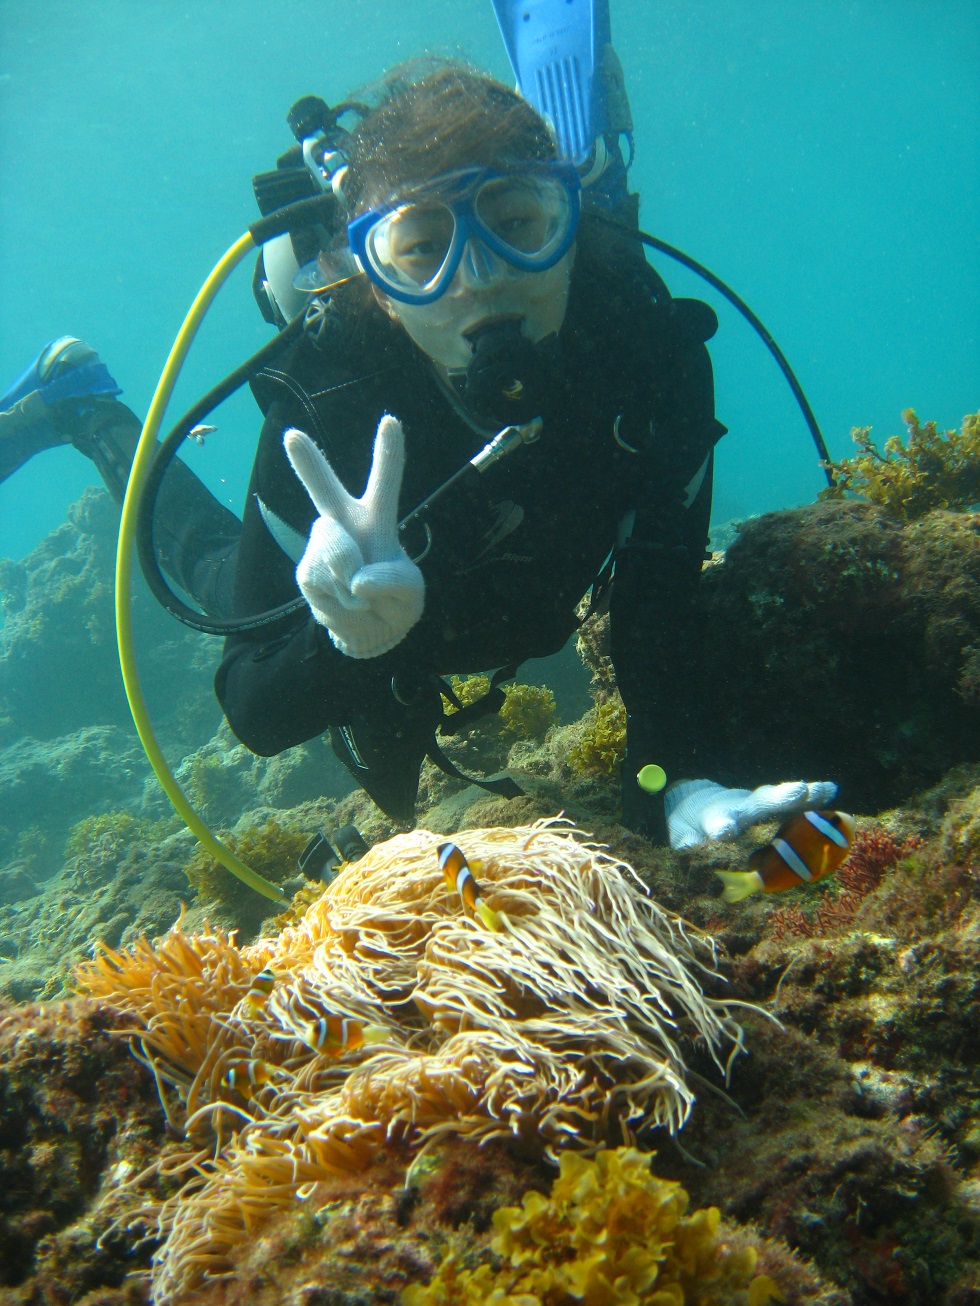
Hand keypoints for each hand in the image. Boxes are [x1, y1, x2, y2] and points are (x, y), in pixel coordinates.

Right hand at [284, 415, 424, 657]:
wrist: (366, 630)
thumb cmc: (393, 600)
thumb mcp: (410, 593)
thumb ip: (394, 581)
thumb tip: (358, 578)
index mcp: (378, 518)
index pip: (385, 482)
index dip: (389, 453)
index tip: (391, 420)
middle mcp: (345, 523)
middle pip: (325, 490)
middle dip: (308, 464)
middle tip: (292, 436)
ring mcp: (322, 546)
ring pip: (336, 554)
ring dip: (352, 582)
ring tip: (360, 595)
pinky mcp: (307, 571)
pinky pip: (325, 582)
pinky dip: (340, 602)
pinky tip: (344, 602)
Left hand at [665, 778, 838, 850]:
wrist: (697, 801)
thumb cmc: (692, 826)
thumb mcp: (682, 837)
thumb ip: (687, 845)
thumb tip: (690, 855)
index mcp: (715, 817)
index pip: (717, 821)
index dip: (721, 826)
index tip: (725, 831)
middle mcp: (739, 806)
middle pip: (758, 802)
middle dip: (777, 798)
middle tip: (797, 792)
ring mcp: (756, 803)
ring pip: (778, 798)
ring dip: (798, 795)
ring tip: (818, 790)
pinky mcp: (770, 806)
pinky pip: (792, 802)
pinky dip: (810, 797)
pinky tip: (830, 790)